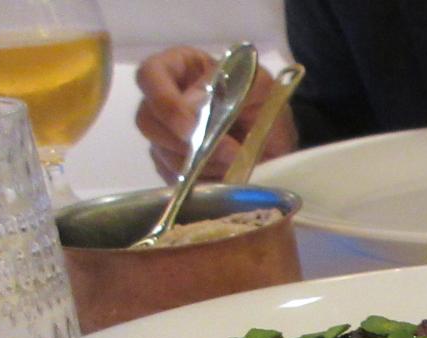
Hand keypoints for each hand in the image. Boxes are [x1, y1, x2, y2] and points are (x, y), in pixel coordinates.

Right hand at [134, 46, 298, 182]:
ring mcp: (166, 134)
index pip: (150, 75)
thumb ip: (225, 88)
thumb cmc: (266, 103)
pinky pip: (174, 178)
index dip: (164, 102)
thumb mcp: (258, 86)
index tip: (190, 127)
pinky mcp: (173, 165)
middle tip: (226, 151)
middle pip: (147, 121)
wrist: (279, 140)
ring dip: (199, 163)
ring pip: (161, 153)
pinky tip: (225, 174)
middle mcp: (165, 99)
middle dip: (184, 142)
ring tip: (233, 162)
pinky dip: (201, 180)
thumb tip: (189, 108)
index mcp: (179, 68)